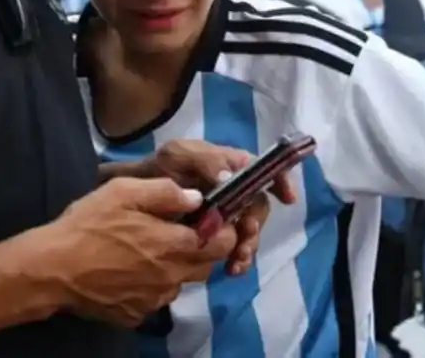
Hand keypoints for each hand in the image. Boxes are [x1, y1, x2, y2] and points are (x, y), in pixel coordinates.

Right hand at [41, 177, 238, 326]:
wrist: (52, 269)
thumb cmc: (88, 225)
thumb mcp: (123, 193)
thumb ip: (164, 192)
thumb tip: (195, 198)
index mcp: (173, 244)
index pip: (221, 241)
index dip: (223, 229)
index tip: (213, 219)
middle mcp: (171, 277)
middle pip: (206, 265)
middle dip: (203, 249)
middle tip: (181, 233)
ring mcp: (154, 299)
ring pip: (181, 283)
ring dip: (177, 268)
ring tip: (151, 251)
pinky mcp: (136, 315)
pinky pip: (156, 298)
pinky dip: (152, 285)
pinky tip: (130, 271)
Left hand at [152, 139, 296, 275]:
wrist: (138, 191)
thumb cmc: (162, 166)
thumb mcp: (180, 154)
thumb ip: (206, 161)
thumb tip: (229, 178)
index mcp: (232, 164)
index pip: (264, 169)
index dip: (280, 181)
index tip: (287, 199)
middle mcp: (236, 188)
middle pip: (258, 207)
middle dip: (255, 226)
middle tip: (244, 240)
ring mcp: (228, 212)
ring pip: (249, 230)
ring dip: (247, 247)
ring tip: (236, 262)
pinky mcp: (218, 233)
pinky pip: (234, 246)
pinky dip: (237, 259)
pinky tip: (230, 269)